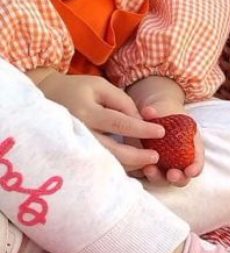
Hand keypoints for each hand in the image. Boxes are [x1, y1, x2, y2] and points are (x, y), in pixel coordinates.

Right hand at [32, 69, 163, 171]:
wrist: (45, 96)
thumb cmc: (78, 89)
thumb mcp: (101, 87)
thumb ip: (124, 103)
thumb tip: (143, 121)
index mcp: (86, 112)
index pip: (120, 123)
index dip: (142, 129)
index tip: (161, 132)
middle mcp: (79, 132)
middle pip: (113, 150)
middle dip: (137, 157)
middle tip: (156, 156)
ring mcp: (75, 146)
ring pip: (106, 162)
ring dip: (129, 165)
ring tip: (147, 162)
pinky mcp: (75, 154)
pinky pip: (99, 163)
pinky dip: (117, 165)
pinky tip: (132, 164)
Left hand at [127, 76, 204, 186]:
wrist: (150, 115)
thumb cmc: (164, 113)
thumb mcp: (165, 109)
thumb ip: (157, 111)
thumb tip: (148, 111)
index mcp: (191, 148)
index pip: (197, 162)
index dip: (195, 168)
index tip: (190, 171)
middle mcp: (178, 162)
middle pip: (182, 178)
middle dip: (178, 178)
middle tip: (172, 174)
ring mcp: (162, 167)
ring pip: (163, 179)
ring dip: (158, 177)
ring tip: (149, 169)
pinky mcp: (145, 167)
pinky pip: (144, 176)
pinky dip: (141, 174)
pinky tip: (136, 167)